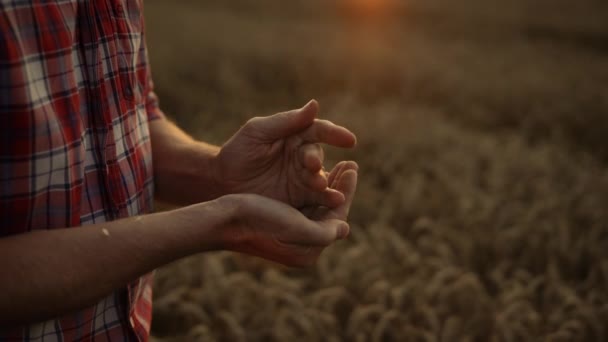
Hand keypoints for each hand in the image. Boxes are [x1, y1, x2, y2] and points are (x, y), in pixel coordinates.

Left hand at [214, 100, 355, 208]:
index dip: (334, 134)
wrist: (221, 183)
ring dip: (325, 182)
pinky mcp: (300, 199)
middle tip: (311, 164)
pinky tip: (333, 202)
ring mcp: (303, 179)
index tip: (349, 140)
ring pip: (320, 178)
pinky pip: (316, 200)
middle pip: (318, 155)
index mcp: (296, 135)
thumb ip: (286, 121)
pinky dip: (326, 200)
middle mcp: (303, 156)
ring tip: (323, 186)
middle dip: (316, 159)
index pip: (318, 131)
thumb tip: (315, 105)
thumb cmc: (238, 152)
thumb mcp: (257, 132)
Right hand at [218, 161, 357, 266]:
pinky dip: (314, 188)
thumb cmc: (258, 219)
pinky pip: (306, 205)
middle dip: (340, 186)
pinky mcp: (282, 225)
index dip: (346, 191)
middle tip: (350, 163)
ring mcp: (292, 237)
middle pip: (330, 213)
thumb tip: (345, 229)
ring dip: (329, 184)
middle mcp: (303, 247)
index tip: (353, 167)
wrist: (223, 218)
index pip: (337, 218)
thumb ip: (325, 231)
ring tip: (339, 165)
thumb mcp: (296, 227)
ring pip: (319, 206)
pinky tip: (318, 172)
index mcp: (309, 251)